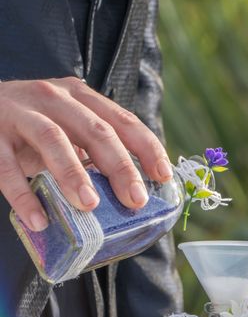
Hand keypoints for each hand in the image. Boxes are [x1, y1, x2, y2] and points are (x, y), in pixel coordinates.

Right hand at [0, 77, 172, 230]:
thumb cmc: (29, 125)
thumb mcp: (66, 126)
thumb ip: (93, 148)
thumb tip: (131, 190)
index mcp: (80, 97)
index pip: (123, 120)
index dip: (147, 147)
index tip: (163, 176)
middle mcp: (54, 98)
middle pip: (96, 131)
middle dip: (120, 166)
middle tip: (135, 200)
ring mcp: (20, 113)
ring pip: (53, 140)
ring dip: (74, 175)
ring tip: (89, 205)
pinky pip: (4, 167)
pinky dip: (23, 195)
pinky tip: (39, 220)